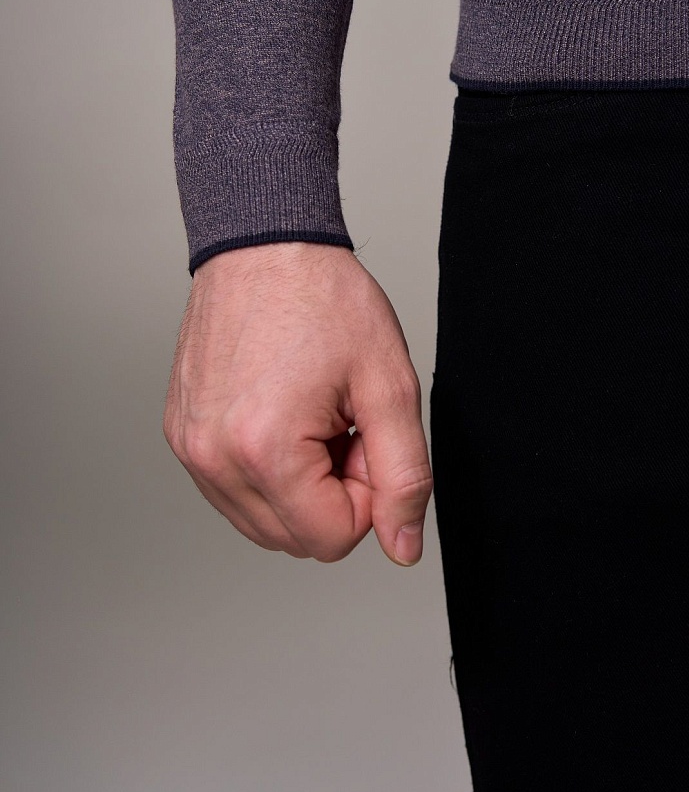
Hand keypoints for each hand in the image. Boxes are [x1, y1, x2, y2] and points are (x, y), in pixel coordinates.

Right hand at [163, 241, 432, 564]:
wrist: (265, 245)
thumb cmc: (323, 299)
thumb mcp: (389, 385)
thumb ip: (404, 475)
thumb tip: (403, 546)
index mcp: (267, 450)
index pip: (334, 539)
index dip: (366, 493)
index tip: (361, 432)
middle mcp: (214, 457)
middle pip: (295, 539)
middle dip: (332, 491)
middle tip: (340, 420)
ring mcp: (191, 448)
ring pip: (262, 522)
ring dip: (299, 484)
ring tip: (310, 413)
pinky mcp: (182, 435)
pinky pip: (232, 490)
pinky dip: (267, 468)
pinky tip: (281, 411)